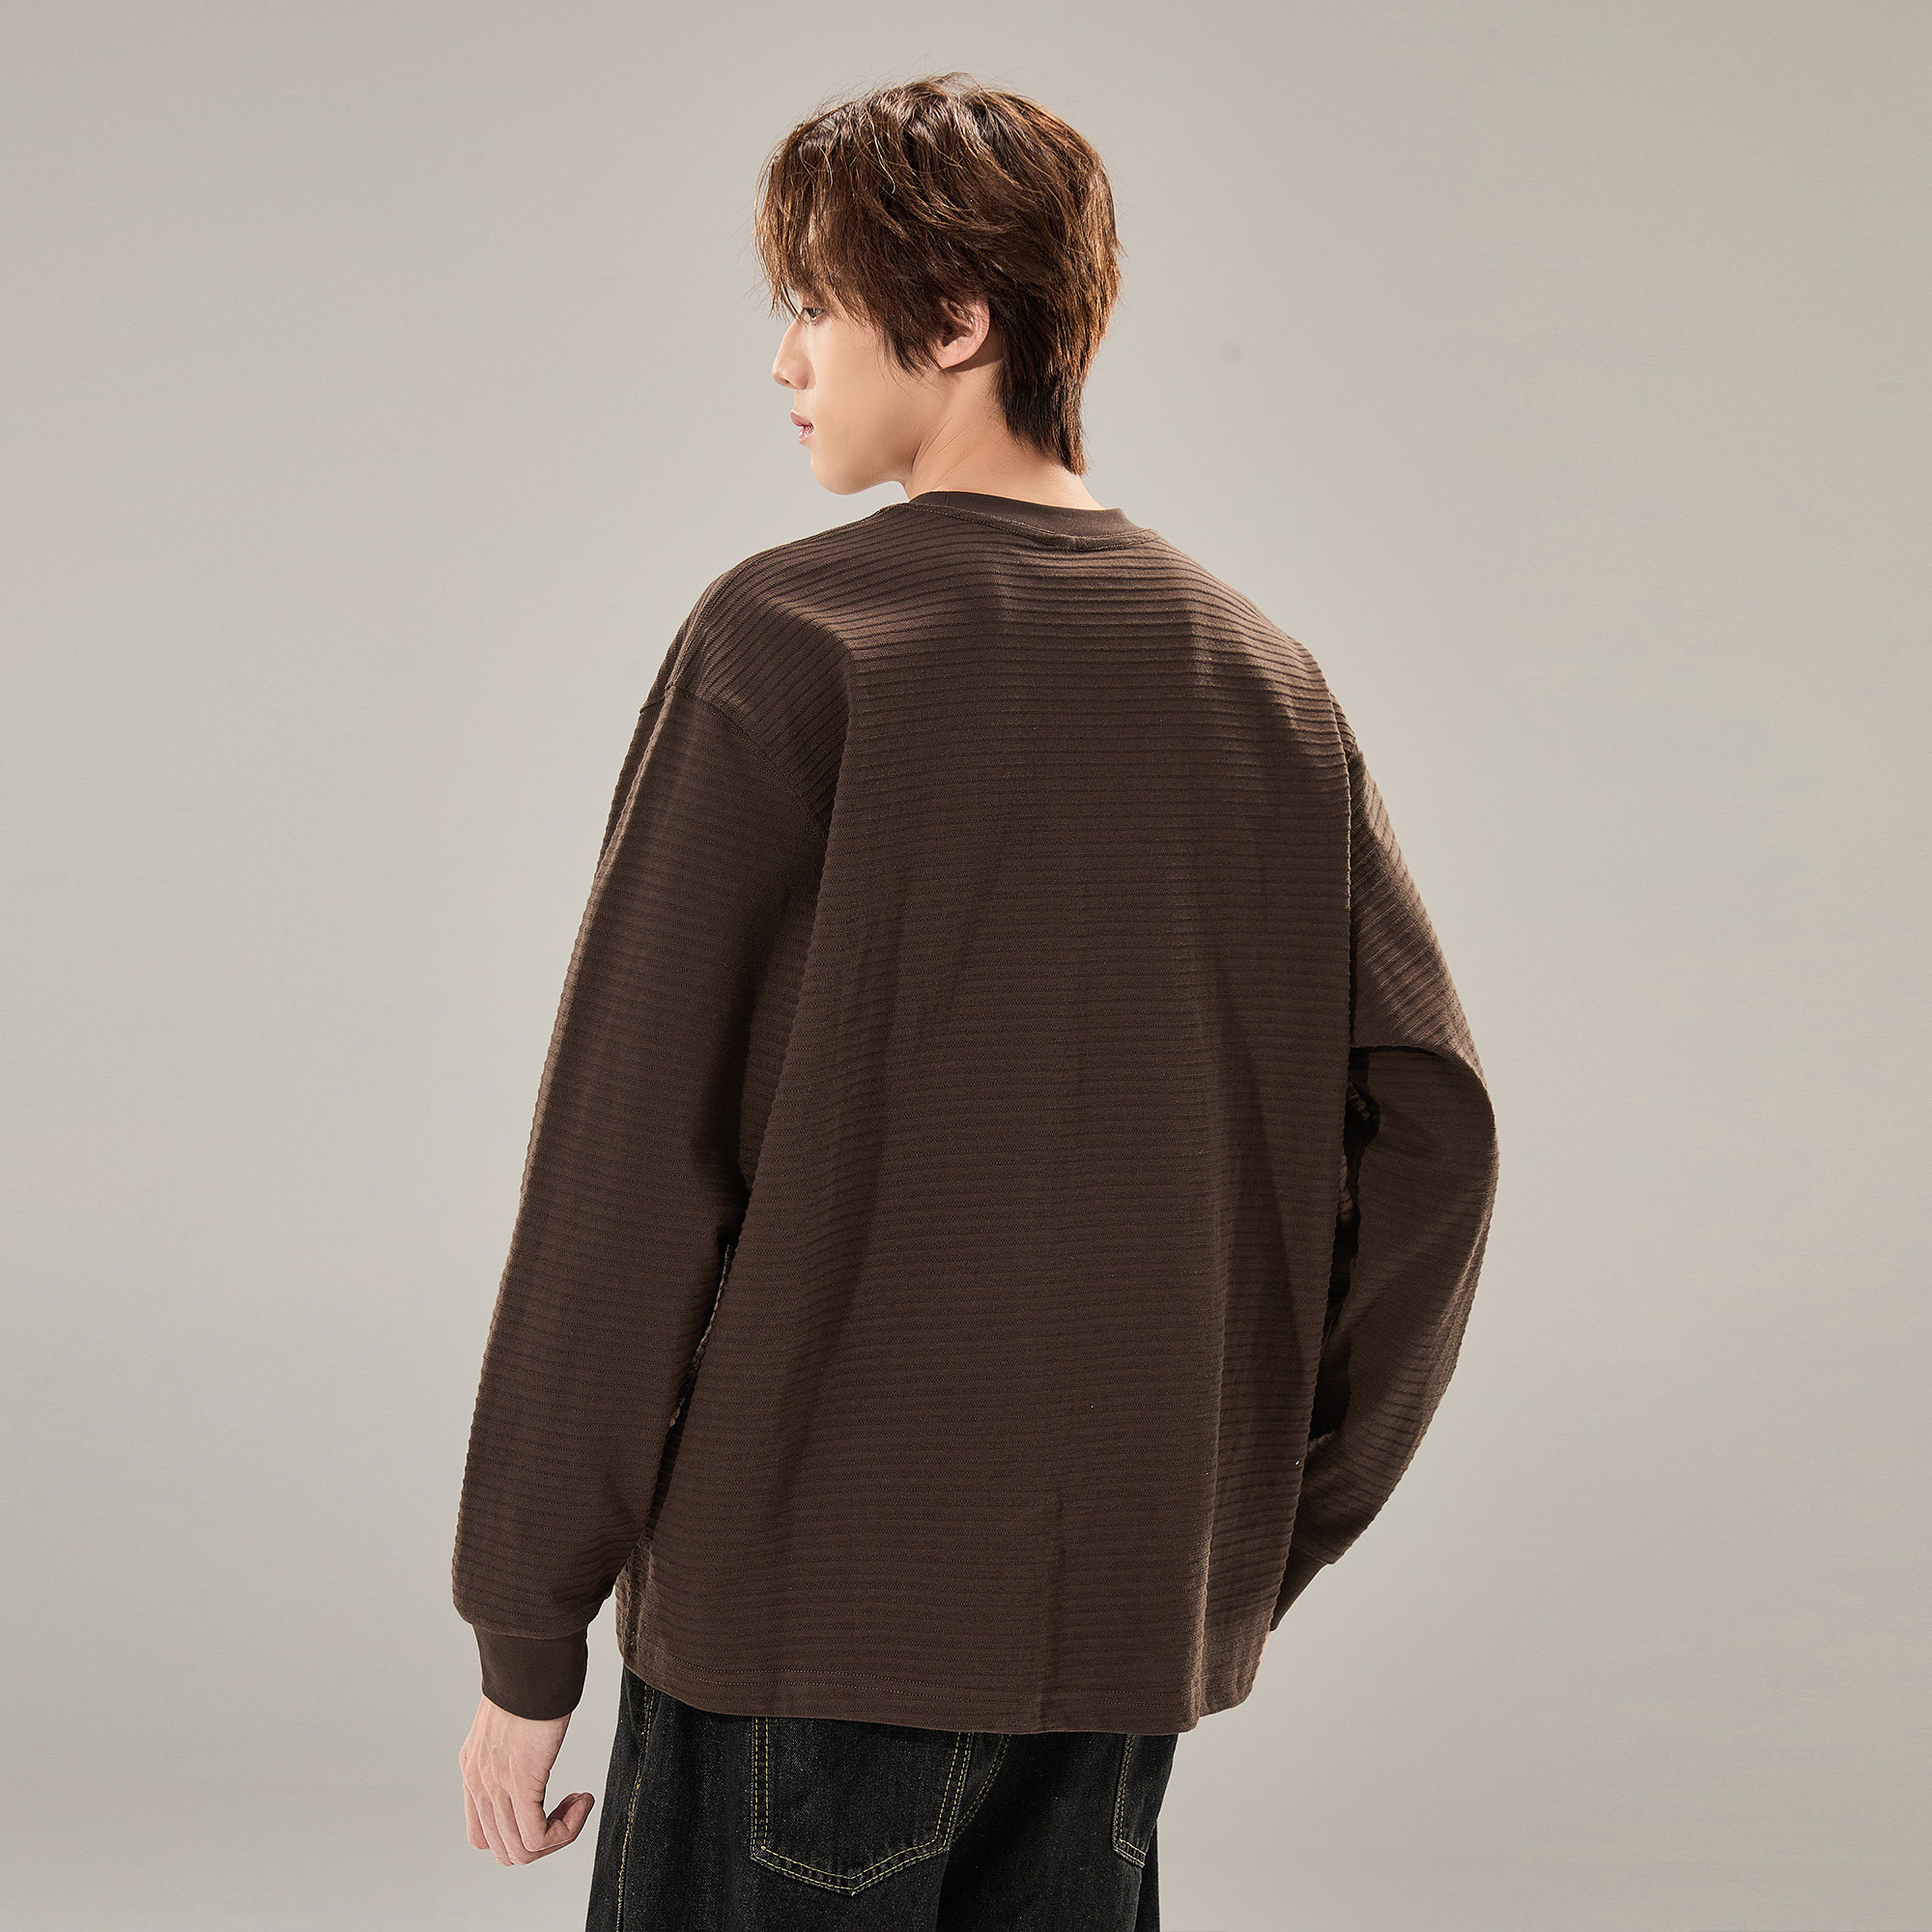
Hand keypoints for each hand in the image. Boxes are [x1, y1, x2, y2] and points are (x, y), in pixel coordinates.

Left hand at [459, 1694, 595, 1865]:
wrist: (533, 1659)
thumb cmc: (532, 1680)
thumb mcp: (512, 1722)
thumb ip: (510, 1748)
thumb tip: (532, 1756)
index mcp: (472, 1770)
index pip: (483, 1835)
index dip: (519, 1834)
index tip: (548, 1807)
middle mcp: (477, 1783)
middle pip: (503, 1850)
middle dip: (543, 1841)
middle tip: (569, 1809)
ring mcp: (494, 1786)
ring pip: (521, 1851)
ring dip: (558, 1837)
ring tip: (578, 1806)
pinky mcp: (520, 1782)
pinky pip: (537, 1837)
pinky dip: (566, 1830)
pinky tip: (582, 1801)